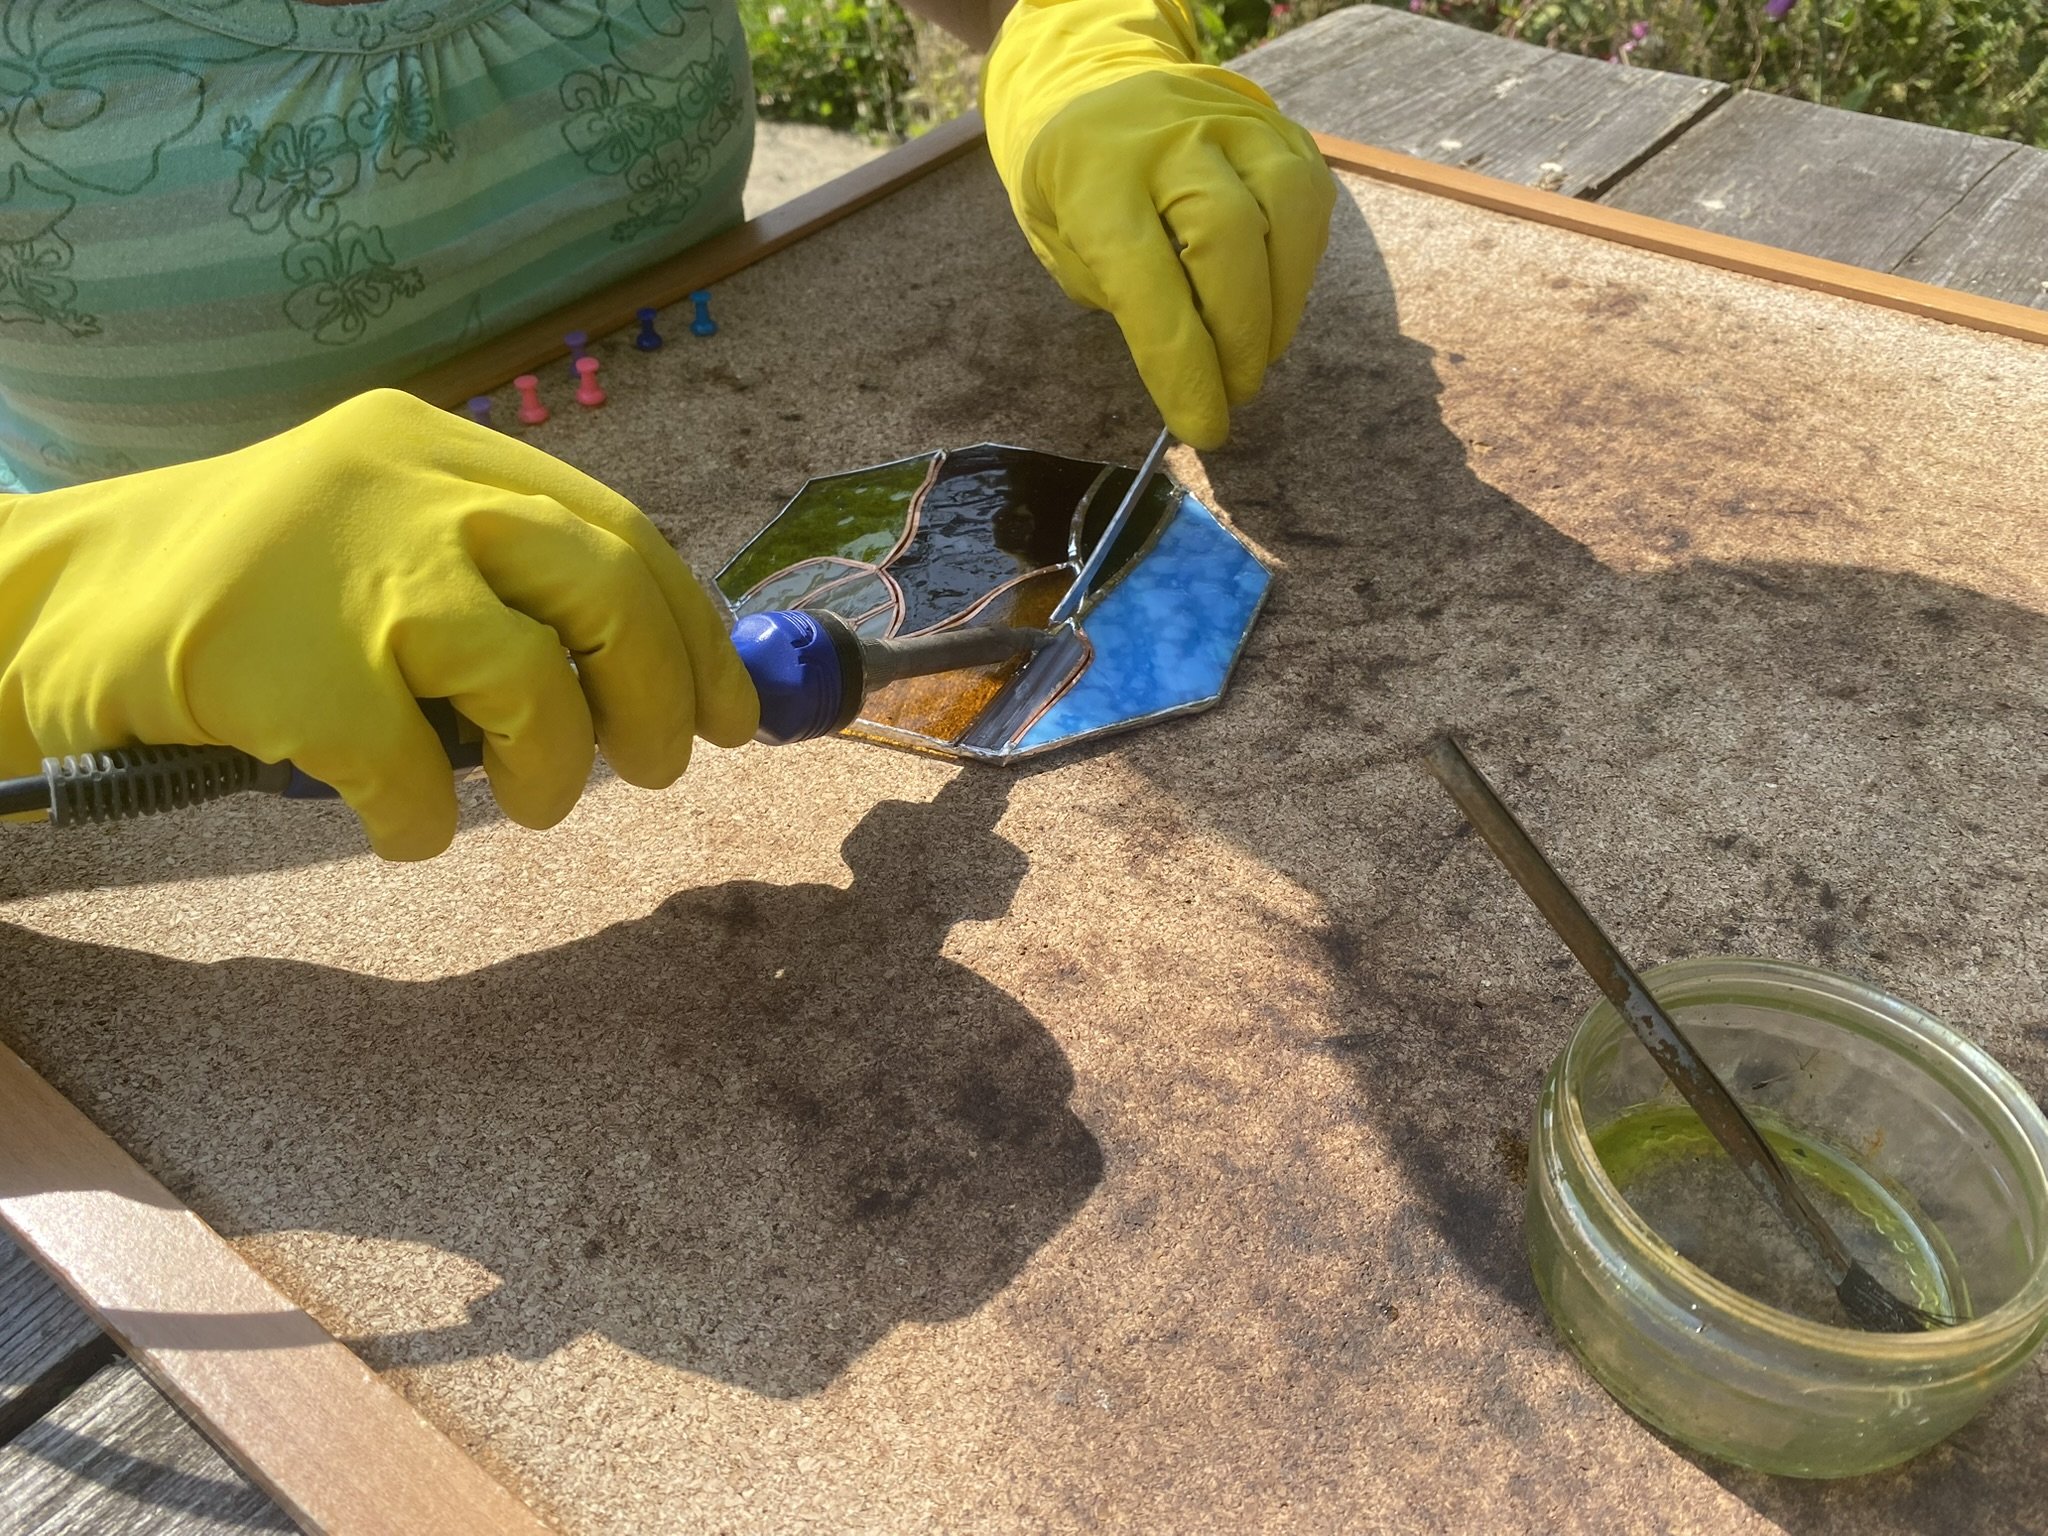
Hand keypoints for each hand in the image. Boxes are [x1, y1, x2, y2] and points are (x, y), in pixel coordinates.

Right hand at [0, 390, 757, 858]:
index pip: (618, 528)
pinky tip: (399, 825)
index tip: (732, 713)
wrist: (46, 608)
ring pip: (529, 681)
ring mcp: (346, 571)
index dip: (694, 628)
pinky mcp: (288, 667)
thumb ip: (500, 578)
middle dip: (659, 694)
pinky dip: (427, 823)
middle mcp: (406, 486)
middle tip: (660, 767)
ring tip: (532, 804)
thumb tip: (656, 671)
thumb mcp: (377, 539)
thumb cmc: (237, 593)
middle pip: (603, 586)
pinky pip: (414, 775)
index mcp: (437, 448)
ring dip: (555, 769)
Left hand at [982, 0, 1335, 447]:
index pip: (1147, 279)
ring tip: (1258, 354)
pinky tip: (1275, 300)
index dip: (1182, 364)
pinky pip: (1310, 201)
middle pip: (1230, 238)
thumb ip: (1123, 297)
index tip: (1203, 427)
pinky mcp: (1280, 128)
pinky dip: (1300, 268)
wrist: (1098, 88)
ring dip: (1282, 306)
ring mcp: (1233, 122)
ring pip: (1287, 212)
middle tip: (1234, 392)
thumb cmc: (1077, 189)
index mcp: (1097, 174)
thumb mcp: (1065, 244)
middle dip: (1239, 337)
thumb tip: (1195, 370)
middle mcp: (1170, 136)